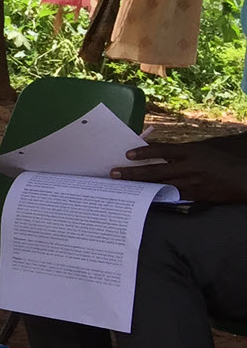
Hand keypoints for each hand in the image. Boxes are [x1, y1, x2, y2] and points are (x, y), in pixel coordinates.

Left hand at [114, 141, 246, 203]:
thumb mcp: (203, 149)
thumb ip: (181, 152)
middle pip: (156, 170)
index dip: (144, 152)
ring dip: (140, 186)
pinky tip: (141, 198)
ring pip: (160, 185)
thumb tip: (157, 152)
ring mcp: (192, 183)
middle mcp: (190, 167)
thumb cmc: (223, 161)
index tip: (127, 154)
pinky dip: (156, 196)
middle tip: (113, 173)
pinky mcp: (195, 196)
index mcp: (192, 151)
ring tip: (122, 187)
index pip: (163, 150)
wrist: (244, 179)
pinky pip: (171, 196)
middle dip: (133, 172)